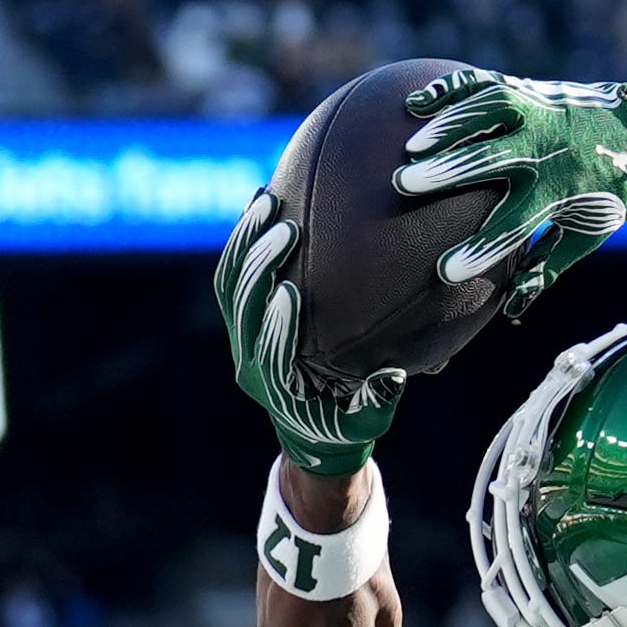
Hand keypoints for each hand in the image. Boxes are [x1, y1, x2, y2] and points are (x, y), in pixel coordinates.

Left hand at [215, 194, 405, 484]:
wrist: (309, 427)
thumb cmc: (346, 422)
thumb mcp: (367, 420)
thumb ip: (379, 400)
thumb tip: (395, 376)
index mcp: (277, 386)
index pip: (270, 351)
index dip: (276, 324)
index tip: (291, 292)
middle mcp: (249, 359)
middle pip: (243, 308)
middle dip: (261, 268)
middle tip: (288, 230)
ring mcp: (240, 334)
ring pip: (231, 284)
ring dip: (247, 241)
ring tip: (268, 201)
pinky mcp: (240, 312)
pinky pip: (232, 271)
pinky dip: (243, 236)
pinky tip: (261, 199)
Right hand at [390, 69, 626, 321]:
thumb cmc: (609, 193)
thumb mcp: (587, 234)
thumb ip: (547, 268)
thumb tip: (511, 309)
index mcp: (561, 190)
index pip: (515, 225)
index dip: (482, 249)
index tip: (446, 272)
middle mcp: (547, 147)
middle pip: (492, 159)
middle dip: (448, 172)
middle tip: (404, 186)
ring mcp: (538, 112)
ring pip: (488, 111)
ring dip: (447, 125)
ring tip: (410, 146)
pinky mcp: (529, 89)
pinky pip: (484, 84)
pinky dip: (449, 91)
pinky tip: (415, 104)